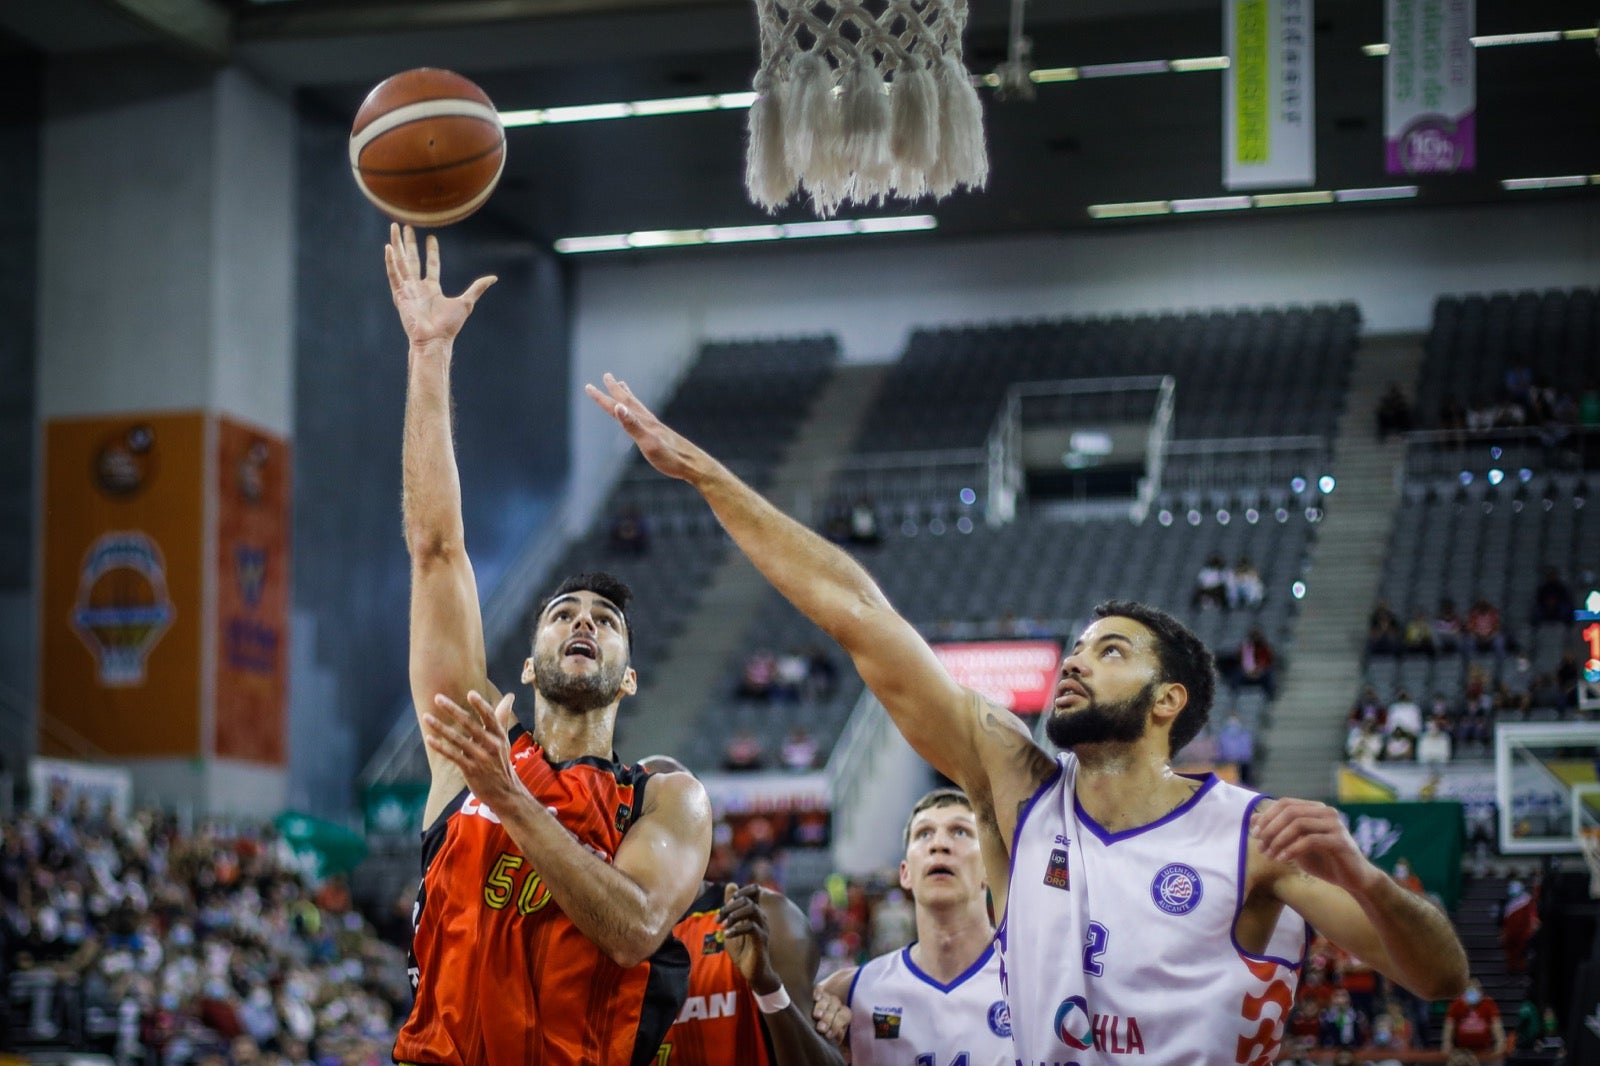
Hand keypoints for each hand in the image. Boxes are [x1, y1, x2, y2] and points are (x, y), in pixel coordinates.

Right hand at [384, 223, 496, 348]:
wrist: (435, 339)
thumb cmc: (449, 326)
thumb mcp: (466, 303)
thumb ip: (477, 288)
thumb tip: (494, 278)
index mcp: (432, 289)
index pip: (431, 265)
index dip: (431, 251)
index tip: (431, 237)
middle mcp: (418, 287)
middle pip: (412, 259)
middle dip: (409, 243)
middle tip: (406, 226)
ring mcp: (407, 290)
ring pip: (400, 262)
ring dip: (397, 245)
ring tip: (394, 227)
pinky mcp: (399, 295)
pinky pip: (394, 275)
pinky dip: (390, 262)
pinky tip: (388, 248)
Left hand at [423, 690, 521, 807]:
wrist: (504, 792)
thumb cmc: (500, 761)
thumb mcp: (504, 739)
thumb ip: (503, 716)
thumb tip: (511, 696)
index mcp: (499, 735)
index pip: (489, 716)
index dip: (480, 705)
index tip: (470, 693)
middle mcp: (491, 744)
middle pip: (469, 724)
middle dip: (453, 710)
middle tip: (438, 698)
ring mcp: (480, 757)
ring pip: (457, 739)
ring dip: (440, 727)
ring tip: (426, 717)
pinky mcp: (471, 769)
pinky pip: (453, 755)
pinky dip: (440, 747)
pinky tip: (429, 739)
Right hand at [585, 373, 703, 480]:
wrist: (693, 465)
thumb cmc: (671, 458)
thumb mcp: (648, 444)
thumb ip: (633, 426)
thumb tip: (618, 406)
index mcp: (642, 423)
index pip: (618, 406)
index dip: (602, 398)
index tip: (588, 386)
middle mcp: (649, 421)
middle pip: (629, 401)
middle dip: (615, 389)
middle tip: (606, 376)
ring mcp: (656, 426)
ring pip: (638, 406)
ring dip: (628, 396)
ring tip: (622, 385)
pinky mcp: (661, 433)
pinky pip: (645, 415)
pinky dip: (638, 409)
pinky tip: (640, 414)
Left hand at [719, 883, 780, 995]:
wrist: (752, 971)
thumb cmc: (743, 949)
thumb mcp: (732, 925)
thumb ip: (731, 907)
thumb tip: (730, 884)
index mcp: (755, 912)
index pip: (754, 890)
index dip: (741, 891)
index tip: (728, 901)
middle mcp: (761, 917)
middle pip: (748, 900)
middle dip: (729, 906)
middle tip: (718, 918)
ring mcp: (763, 928)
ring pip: (752, 909)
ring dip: (734, 915)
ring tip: (723, 925)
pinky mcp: (761, 939)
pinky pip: (751, 927)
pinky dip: (737, 928)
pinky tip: (727, 935)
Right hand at [811, 986, 850, 1044]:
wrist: (815, 1023)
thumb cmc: (826, 1033)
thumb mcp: (833, 1037)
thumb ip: (837, 1036)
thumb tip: (838, 1042)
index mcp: (843, 1014)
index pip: (844, 1016)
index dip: (837, 1025)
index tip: (828, 1035)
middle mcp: (836, 1004)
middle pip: (835, 1007)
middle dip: (828, 1019)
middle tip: (820, 1028)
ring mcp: (826, 996)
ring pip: (826, 999)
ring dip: (822, 1007)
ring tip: (816, 1016)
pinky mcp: (817, 991)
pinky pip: (818, 989)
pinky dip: (817, 992)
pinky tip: (815, 998)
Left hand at [1252, 798, 1379, 893]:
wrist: (1353, 879)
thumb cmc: (1323, 861)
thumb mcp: (1295, 845)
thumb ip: (1277, 831)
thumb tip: (1252, 819)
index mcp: (1315, 809)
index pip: (1285, 803)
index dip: (1267, 817)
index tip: (1255, 835)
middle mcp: (1326, 812)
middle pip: (1290, 812)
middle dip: (1270, 829)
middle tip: (1261, 847)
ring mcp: (1334, 824)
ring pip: (1298, 824)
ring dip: (1278, 840)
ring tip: (1269, 855)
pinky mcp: (1340, 840)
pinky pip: (1310, 840)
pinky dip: (1292, 849)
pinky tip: (1282, 859)